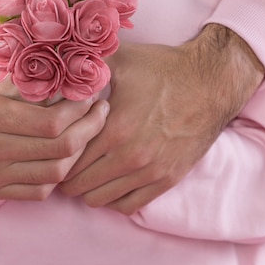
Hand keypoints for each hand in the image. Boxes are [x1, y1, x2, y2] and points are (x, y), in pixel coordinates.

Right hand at [0, 48, 108, 200]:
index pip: (51, 121)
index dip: (80, 110)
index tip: (91, 94)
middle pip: (62, 149)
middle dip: (91, 130)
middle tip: (101, 112)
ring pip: (54, 174)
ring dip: (78, 155)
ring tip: (86, 134)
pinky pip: (36, 192)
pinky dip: (56, 178)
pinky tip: (59, 159)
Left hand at [58, 24, 264, 214]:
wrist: (212, 82)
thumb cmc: (164, 69)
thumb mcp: (122, 59)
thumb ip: (85, 64)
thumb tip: (55, 65)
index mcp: (115, 129)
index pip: (69, 160)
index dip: (55, 156)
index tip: (52, 149)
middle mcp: (131, 157)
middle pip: (79, 184)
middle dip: (66, 175)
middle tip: (63, 163)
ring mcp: (150, 172)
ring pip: (101, 199)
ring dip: (87, 188)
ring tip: (84, 172)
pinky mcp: (167, 179)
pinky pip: (129, 205)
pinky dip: (113, 199)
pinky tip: (109, 182)